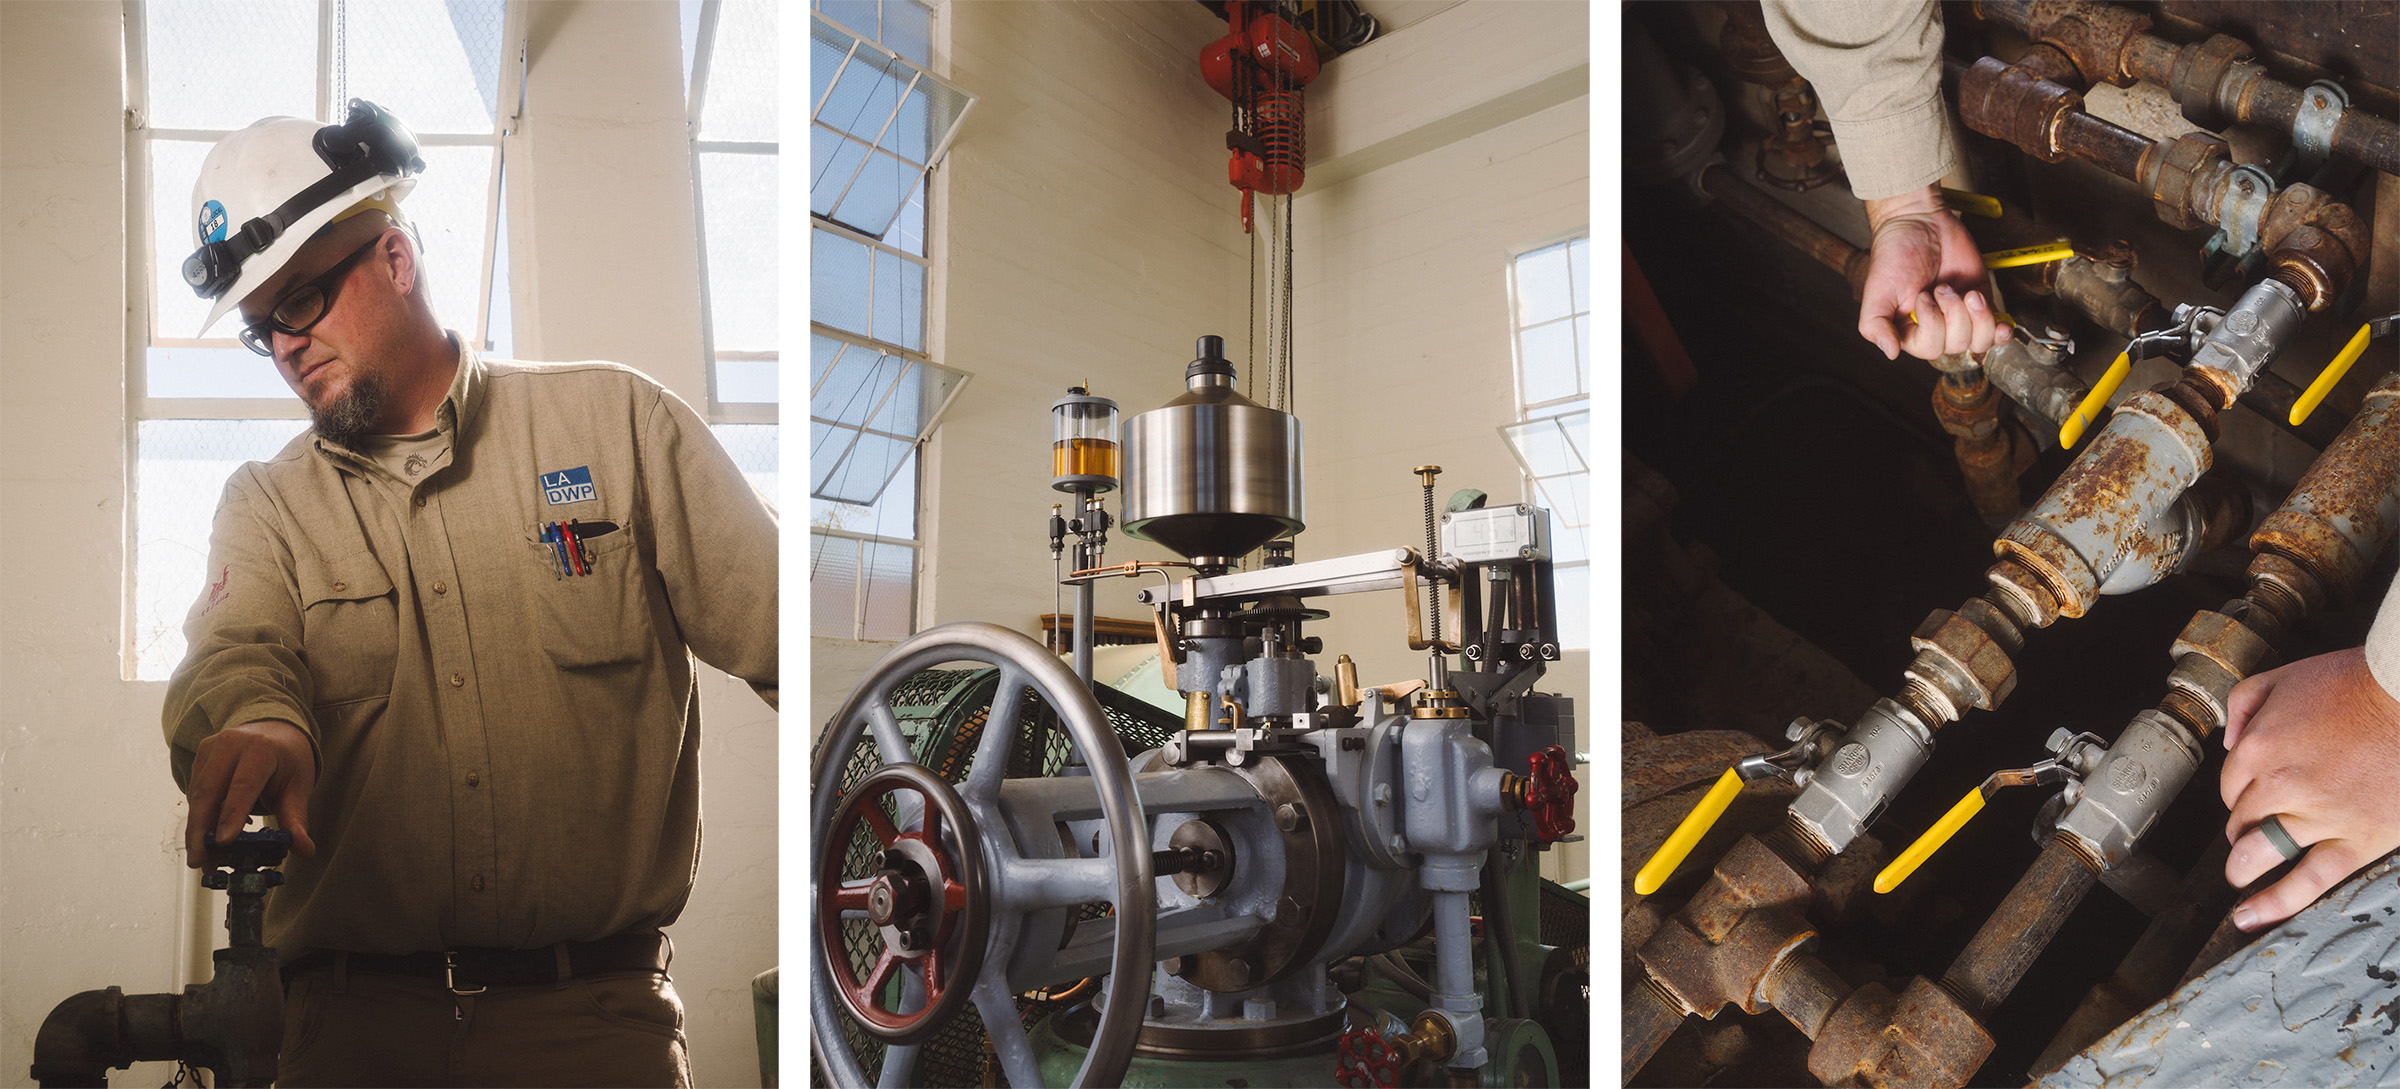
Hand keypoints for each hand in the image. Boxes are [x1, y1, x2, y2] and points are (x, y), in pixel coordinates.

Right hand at [185, 719, 318, 867]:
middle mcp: (231, 744)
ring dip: (196, 829)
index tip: (223, 842)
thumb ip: (296, 819)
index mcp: (261, 749)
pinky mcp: (200, 756)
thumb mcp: (297, 787)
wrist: (274, 731)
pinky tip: (205, 839)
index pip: (244, 785)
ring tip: (203, 858)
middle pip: (209, 790)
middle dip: (201, 830)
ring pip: (197, 793)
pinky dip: (198, 817)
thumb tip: (305, 850)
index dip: (232, 814)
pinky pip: (194, 791)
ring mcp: (211, 748)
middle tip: (200, 861)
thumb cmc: (287, 760)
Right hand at [1858, 184, 2011, 361]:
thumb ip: (1875, 325)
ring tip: (1967, 293)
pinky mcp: (1982, 302)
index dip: (1932, 325)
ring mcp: (1961, 316)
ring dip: (1978, 317)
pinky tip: (2001, 323)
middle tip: (1942, 287)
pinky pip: (1998, 330)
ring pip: (1980, 341)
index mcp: (1909, 330)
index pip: (1929, 348)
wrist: (1920, 222)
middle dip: (1954, 314)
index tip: (1923, 296)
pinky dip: (2001, 330)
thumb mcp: (1877, 291)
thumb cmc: (1895, 254)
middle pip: (1957, 345)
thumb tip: (1890, 353)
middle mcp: (1936, 327)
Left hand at [2219, 647, 2399, 929]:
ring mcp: (2318, 816)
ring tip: (2240, 877)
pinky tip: (2254, 916)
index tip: (2250, 796)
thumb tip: (2228, 741)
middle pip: (2242, 820)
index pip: (2229, 786)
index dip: (2239, 792)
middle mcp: (2280, 785)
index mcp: (2257, 748)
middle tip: (2247, 834)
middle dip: (2242, 828)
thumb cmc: (2355, 684)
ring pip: (2263, 853)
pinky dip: (2277, 903)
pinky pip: (2309, 881)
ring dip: (2244, 867)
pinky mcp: (2358, 839)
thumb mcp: (2282, 678)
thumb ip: (2243, 706)